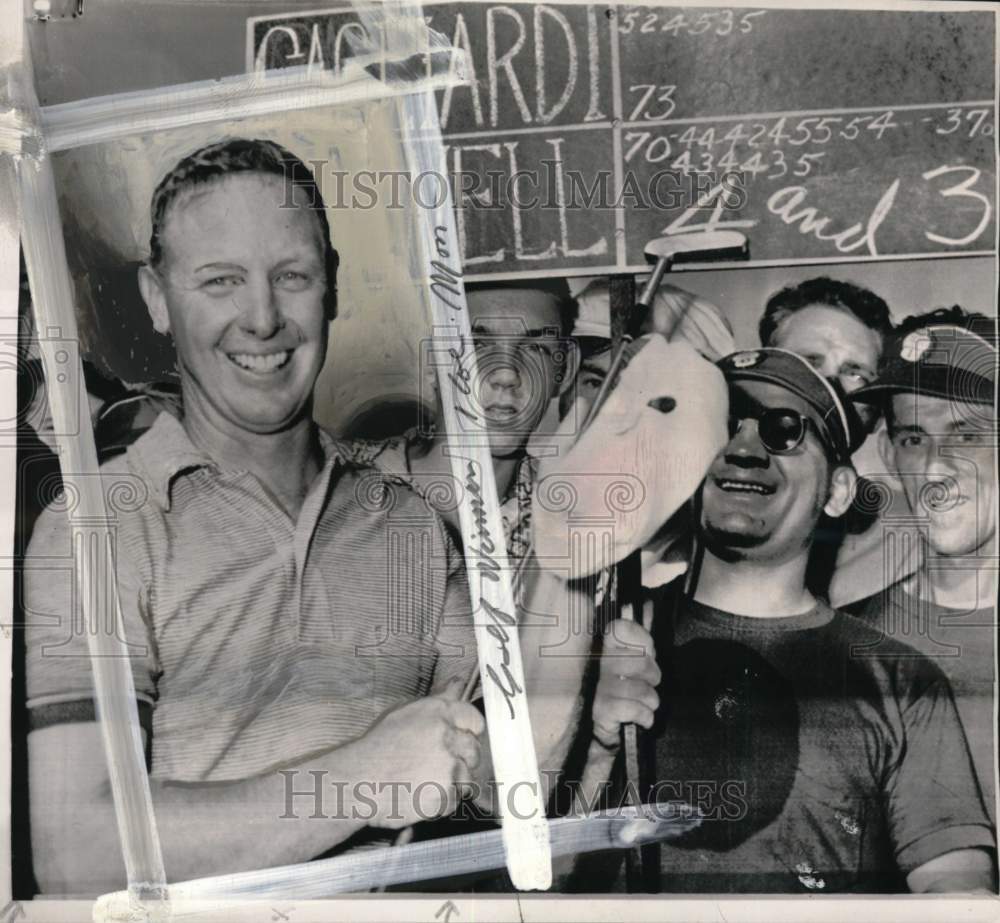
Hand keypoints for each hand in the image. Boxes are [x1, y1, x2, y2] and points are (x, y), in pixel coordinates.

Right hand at [352, 680, 484, 828]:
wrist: (357, 782)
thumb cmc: (377, 748)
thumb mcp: (404, 714)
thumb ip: (437, 700)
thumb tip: (457, 683)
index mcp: (438, 712)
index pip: (475, 720)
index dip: (468, 733)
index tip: (459, 740)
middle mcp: (446, 736)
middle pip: (474, 751)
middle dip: (460, 760)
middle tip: (434, 766)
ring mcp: (447, 767)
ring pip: (467, 778)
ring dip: (451, 782)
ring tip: (424, 781)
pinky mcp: (444, 794)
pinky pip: (455, 800)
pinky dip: (441, 801)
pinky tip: (420, 794)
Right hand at [592, 619, 660, 749]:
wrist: (600, 730)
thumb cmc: (620, 689)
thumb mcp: (631, 660)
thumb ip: (639, 635)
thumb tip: (650, 604)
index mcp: (603, 646)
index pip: (620, 628)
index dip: (641, 639)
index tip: (648, 651)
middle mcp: (596, 663)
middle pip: (640, 661)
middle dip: (653, 675)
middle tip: (649, 682)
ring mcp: (597, 686)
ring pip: (641, 688)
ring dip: (651, 699)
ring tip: (646, 702)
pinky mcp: (601, 709)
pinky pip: (635, 709)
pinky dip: (645, 716)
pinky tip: (642, 717)